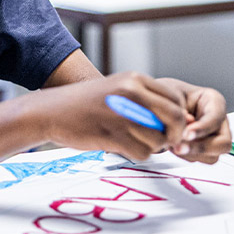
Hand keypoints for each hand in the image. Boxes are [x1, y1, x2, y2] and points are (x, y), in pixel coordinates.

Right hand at [31, 71, 187, 160]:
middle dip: (175, 135)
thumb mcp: (117, 90)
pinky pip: (143, 152)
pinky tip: (120, 146)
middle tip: (165, 141)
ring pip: (160, 139)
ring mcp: (123, 114)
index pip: (176, 99)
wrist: (49, 112)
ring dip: (151, 146)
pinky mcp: (114, 135)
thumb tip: (183, 120)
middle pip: (176, 119)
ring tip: (131, 140)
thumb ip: (147, 100)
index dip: (180, 117)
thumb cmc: (85, 104)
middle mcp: (132, 93)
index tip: (170, 127)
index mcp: (134, 80)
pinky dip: (136, 153)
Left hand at [160, 77, 230, 162]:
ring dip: (191, 153)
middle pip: (223, 143)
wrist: (158, 104)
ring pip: (212, 156)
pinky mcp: (203, 148)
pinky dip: (185, 156)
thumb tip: (184, 129)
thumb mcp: (170, 95)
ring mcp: (213, 136)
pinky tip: (173, 146)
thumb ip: (179, 111)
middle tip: (178, 147)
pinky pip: (200, 159)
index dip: (202, 128)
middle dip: (200, 147)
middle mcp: (218, 121)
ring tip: (172, 144)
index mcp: (214, 101)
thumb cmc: (166, 94)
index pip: (216, 117)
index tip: (186, 133)